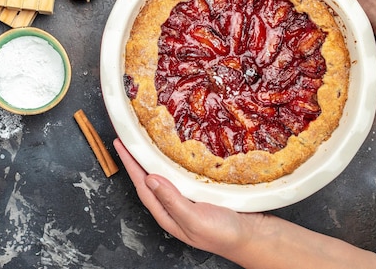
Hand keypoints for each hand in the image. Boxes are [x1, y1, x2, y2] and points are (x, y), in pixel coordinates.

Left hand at [113, 138, 375, 267]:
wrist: (255, 238)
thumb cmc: (224, 233)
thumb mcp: (194, 219)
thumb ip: (171, 200)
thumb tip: (150, 177)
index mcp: (166, 214)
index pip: (141, 185)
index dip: (129, 164)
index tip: (120, 144)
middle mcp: (172, 206)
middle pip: (149, 178)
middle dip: (137, 159)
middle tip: (129, 137)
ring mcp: (186, 200)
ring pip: (164, 175)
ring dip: (153, 158)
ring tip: (145, 140)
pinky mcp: (200, 193)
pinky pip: (180, 174)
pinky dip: (173, 161)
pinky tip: (174, 152)